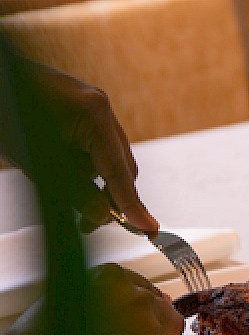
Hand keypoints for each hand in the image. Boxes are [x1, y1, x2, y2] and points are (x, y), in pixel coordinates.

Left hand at [8, 59, 157, 233]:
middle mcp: (101, 107)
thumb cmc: (6, 114)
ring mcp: (94, 105)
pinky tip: (60, 168)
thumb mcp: (38, 163)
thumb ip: (75, 191)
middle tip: (88, 224)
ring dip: (91, 179)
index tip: (149, 229)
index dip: (132, 205)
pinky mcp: (83, 108)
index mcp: (95, 114)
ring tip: (61, 189)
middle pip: (121, 165)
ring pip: (107, 156)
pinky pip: (95, 144)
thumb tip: (103, 216)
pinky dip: (83, 163)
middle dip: (109, 196)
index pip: (119, 171)